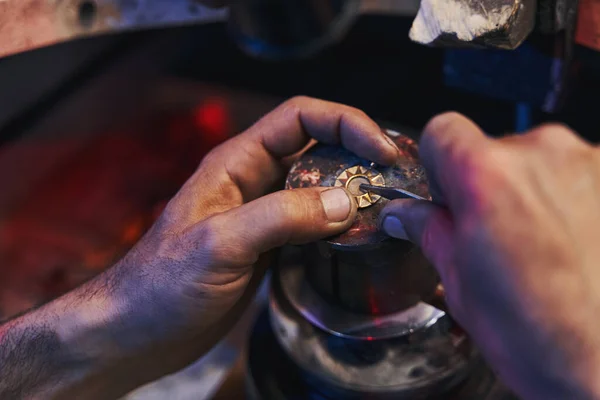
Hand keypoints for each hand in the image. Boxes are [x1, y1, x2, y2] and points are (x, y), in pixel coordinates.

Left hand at [5, 96, 396, 399]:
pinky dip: (340, 224)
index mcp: (236, 163)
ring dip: (353, 191)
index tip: (381, 150)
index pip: (300, 117)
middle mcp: (253, 181)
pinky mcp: (269, 246)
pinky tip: (359, 238)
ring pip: (319, 186)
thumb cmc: (160, 285)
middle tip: (395, 178)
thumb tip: (345, 202)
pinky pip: (313, 223)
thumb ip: (280, 217)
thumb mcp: (219, 244)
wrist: (138, 332)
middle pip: (317, 147)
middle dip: (358, 155)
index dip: (346, 122)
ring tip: (388, 206)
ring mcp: (263, 214)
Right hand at [381, 113, 599, 399]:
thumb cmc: (544, 339)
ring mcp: (592, 163)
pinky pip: (584, 176)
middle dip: (490, 183)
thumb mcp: (462, 285)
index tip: (446, 190)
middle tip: (496, 235)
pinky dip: (575, 201)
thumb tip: (404, 215)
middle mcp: (543, 154)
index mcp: (486, 176)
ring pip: (543, 163)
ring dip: (537, 192)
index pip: (443, 130)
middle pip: (496, 148)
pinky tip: (577, 245)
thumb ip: (430, 232)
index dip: (438, 162)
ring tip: (546, 247)